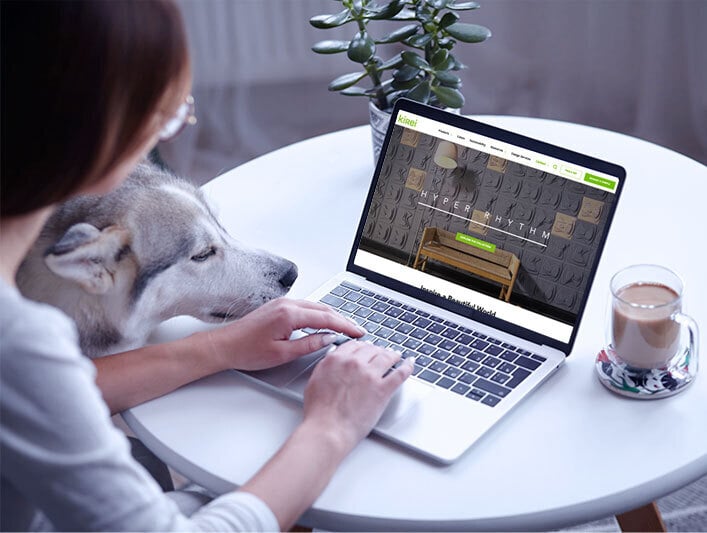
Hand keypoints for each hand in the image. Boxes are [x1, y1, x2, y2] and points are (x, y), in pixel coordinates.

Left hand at [203, 298, 365, 371]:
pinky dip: (319, 314)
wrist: (224, 345)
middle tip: (357, 331)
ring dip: (332, 316)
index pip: (326, 318)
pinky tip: (325, 322)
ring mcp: (282, 302)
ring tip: (346, 328)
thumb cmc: (247, 350)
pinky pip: (306, 307)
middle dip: (343, 319)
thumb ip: (309, 345)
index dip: (346, 326)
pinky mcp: (278, 306)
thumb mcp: (282, 354)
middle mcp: (287, 303)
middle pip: (324, 309)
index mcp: (289, 314)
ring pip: (316, 306)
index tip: (358, 332)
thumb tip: (328, 338)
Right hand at [302, 340, 414, 453]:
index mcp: (336, 359)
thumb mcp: (315, 381)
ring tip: (396, 356)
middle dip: (377, 350)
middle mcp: (354, 363)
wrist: (327, 429)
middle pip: (371, 349)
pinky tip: (409, 363)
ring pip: (386, 357)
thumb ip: (327, 368)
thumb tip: (333, 364)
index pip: (354, 345)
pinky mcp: (382, 389)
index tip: (366, 348)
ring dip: (393, 355)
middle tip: (381, 352)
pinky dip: (407, 366)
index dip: (363, 346)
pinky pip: (400, 373)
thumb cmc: (319, 412)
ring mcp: (370, 375)